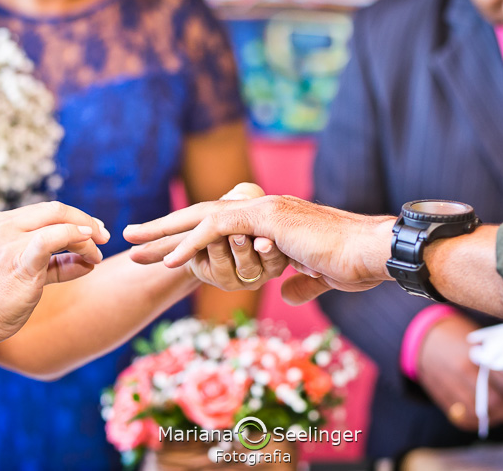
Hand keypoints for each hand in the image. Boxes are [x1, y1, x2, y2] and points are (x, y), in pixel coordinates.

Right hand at [0, 201, 108, 344]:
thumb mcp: (27, 273)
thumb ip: (56, 263)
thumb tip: (88, 261)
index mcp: (2, 223)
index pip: (48, 210)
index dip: (77, 219)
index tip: (95, 232)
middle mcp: (4, 226)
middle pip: (57, 210)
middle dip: (86, 222)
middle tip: (105, 237)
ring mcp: (9, 241)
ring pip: (60, 222)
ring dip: (87, 237)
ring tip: (97, 255)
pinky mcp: (19, 260)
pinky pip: (53, 240)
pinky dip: (77, 241)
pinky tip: (90, 256)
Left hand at [124, 186, 395, 304]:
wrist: (373, 252)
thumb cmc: (352, 263)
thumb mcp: (319, 276)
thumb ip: (300, 281)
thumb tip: (286, 293)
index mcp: (270, 220)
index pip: (219, 226)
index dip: (187, 237)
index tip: (161, 250)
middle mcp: (261, 209)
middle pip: (200, 216)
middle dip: (163, 229)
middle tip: (129, 238)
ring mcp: (263, 210)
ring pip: (201, 218)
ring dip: (165, 234)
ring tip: (133, 246)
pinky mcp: (266, 218)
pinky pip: (220, 228)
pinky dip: (193, 243)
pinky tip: (170, 261)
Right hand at [419, 314, 502, 430]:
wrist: (422, 338)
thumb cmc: (457, 335)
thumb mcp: (479, 340)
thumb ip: (500, 359)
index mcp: (476, 357)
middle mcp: (463, 374)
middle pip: (497, 403)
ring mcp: (451, 388)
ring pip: (483, 414)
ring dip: (501, 418)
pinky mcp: (443, 399)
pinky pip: (466, 419)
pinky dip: (481, 422)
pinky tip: (491, 417)